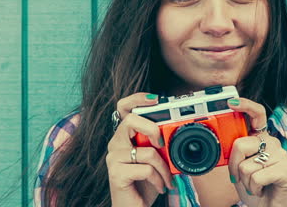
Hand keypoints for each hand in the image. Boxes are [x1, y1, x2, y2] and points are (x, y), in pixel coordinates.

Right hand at [106, 92, 174, 206]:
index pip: (123, 109)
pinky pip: (146, 169)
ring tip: (166, 179)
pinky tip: (159, 186)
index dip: (136, 99)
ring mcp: (114, 158)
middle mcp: (115, 144)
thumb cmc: (144, 184)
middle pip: (130, 121)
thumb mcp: (155, 160)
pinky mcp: (116, 173)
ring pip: (146, 150)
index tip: (155, 99)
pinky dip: (159, 179)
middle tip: (162, 144)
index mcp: (124, 137)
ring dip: (163, 168)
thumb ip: (158, 144)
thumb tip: (173, 132)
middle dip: (152, 128)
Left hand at [227, 98, 286, 206]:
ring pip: (246, 165)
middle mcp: (272, 143)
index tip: (230, 102)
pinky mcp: (286, 171)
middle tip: (241, 177)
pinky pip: (256, 176)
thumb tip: (222, 142)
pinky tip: (262, 189)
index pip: (257, 114)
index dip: (245, 105)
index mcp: (260, 139)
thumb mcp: (239, 168)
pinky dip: (254, 188)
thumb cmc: (255, 188)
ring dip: (245, 181)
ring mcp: (281, 156)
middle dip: (234, 165)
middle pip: (240, 144)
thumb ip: (234, 153)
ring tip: (256, 185)